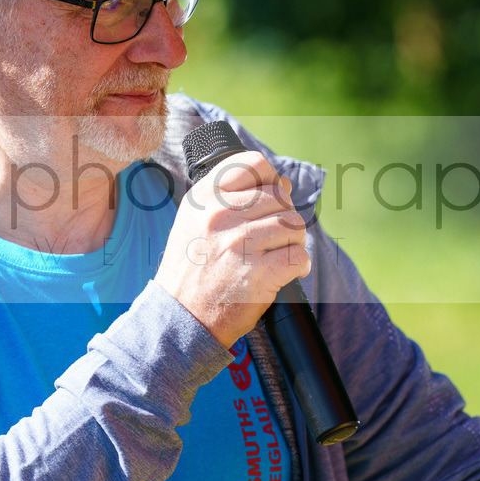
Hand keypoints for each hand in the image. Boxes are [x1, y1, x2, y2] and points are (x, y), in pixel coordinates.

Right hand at [155, 151, 310, 347]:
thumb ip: (231, 196)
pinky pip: (298, 255)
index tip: (269, 200)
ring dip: (294, 241)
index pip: (254, 164)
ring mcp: (239, 243)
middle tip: (274, 237)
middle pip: (280, 196)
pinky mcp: (257, 273)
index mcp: (204, 197)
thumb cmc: (192, 268)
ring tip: (279, 254)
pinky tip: (287, 271)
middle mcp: (220, 215)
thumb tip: (282, 181)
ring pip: (293, 224)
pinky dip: (299, 265)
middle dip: (284, 215)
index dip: (270, 180)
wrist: (180, 316)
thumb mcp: (195, 220)